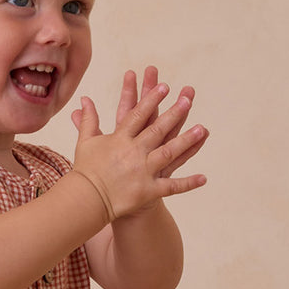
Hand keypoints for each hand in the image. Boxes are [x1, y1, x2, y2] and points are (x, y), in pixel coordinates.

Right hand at [70, 68, 207, 221]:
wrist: (85, 201)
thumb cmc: (85, 171)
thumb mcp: (85, 142)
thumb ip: (88, 119)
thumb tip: (84, 99)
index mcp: (119, 139)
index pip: (137, 114)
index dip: (151, 99)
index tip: (164, 87)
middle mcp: (133, 152)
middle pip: (157, 129)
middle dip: (174, 113)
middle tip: (187, 100)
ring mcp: (143, 172)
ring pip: (169, 153)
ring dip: (187, 141)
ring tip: (202, 129)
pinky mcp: (148, 191)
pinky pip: (172, 187)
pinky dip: (188, 183)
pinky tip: (203, 178)